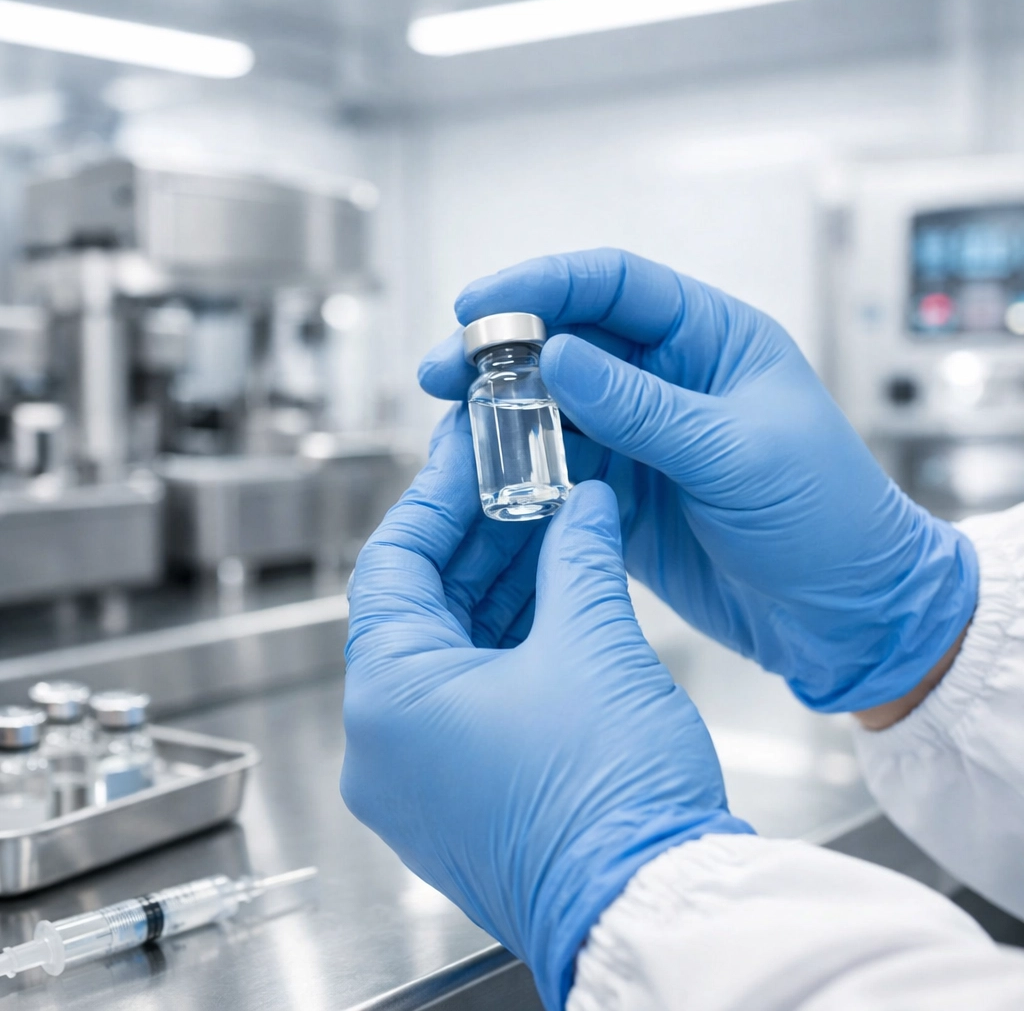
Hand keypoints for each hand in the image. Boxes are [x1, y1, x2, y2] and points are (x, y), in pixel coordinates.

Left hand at [341, 409, 751, 1010]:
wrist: (652, 911)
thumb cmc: (608, 798)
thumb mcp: (592, 645)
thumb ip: (577, 555)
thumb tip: (583, 505)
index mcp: (388, 699)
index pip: (391, 562)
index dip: (434, 496)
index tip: (467, 452)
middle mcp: (386, 742)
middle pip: (420, 603)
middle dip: (477, 535)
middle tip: (521, 477)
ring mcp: (423, 772)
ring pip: (451, 647)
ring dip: (500, 584)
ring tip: (549, 522)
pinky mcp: (465, 789)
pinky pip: (473, 690)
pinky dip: (511, 637)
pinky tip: (555, 589)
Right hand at [418, 248, 977, 711]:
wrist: (844, 616)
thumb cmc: (826, 520)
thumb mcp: (737, 454)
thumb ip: (643, 408)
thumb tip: (557, 356)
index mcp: (712, 340)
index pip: (614, 286)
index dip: (543, 286)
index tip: (480, 306)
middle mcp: (669, 379)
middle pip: (569, 342)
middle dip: (502, 351)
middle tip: (443, 372)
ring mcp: (642, 438)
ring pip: (553, 408)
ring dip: (502, 414)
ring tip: (451, 427)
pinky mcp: (623, 494)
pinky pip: (558, 469)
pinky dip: (520, 471)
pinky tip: (485, 476)